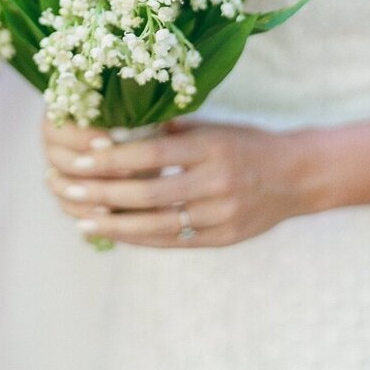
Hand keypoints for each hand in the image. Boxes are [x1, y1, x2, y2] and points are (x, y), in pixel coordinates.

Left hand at [43, 117, 307, 248]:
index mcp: (211, 147)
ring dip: (116, 223)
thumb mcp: (213, 127)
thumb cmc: (246, 143)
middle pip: (150, 192)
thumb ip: (170, 130)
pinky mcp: (223, 238)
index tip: (82, 157)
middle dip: (104, 192)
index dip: (115, 157)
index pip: (153, 153)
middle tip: (71, 188)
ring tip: (83, 219)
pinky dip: (141, 239)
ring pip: (158, 224)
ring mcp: (221, 214)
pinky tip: (115, 233)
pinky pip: (174, 242)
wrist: (297, 176)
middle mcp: (216, 182)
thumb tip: (118, 129)